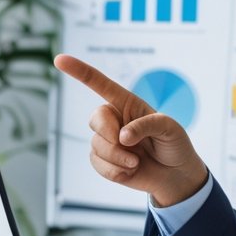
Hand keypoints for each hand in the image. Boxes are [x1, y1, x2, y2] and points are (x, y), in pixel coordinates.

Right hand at [54, 53, 208, 205]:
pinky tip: (131, 170)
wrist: (176, 175)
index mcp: (127, 104)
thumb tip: (122, 137)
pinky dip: (116, 171)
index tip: (59, 60)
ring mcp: (108, 141)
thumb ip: (147, 125)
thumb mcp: (170, 128)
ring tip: (137, 162)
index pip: (99, 84)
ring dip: (118, 157)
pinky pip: (98, 164)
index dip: (79, 71)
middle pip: (95, 118)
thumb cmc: (174, 145)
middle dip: (109, 133)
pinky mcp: (105, 161)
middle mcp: (114, 120)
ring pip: (97, 146)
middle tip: (129, 144)